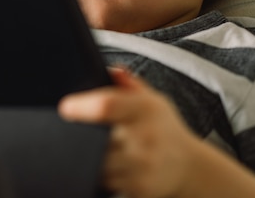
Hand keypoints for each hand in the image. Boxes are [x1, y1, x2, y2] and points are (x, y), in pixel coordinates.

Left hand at [58, 68, 201, 197]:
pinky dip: (98, 172)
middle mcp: (144, 138)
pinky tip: (108, 163)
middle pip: (95, 137)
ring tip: (97, 146)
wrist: (189, 167)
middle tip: (79, 129)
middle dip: (81, 134)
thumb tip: (108, 70)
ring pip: (95, 162)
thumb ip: (127, 83)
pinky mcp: (137, 188)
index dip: (82, 106)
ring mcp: (141, 166)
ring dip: (88, 155)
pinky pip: (103, 181)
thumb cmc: (164, 128)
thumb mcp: (152, 99)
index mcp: (145, 109)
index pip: (107, 106)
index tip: (66, 107)